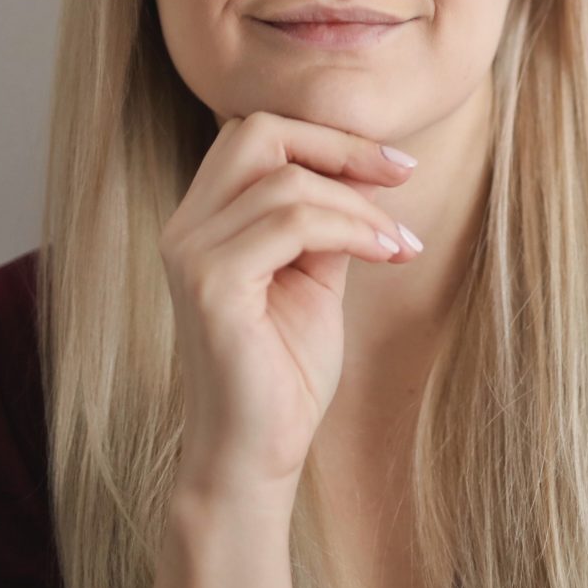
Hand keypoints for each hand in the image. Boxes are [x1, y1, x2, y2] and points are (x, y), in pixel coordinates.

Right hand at [158, 111, 422, 506]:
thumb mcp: (315, 275)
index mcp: (204, 220)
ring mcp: (191, 255)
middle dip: (340, 146)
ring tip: (399, 244)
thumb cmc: (285, 371)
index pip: (257, 135)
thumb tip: (370, 168)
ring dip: (360, 206)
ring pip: (287, 182)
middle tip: (402, 177)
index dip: (329, 137)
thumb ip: (328, 219)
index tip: (397, 166)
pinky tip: (386, 255)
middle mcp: (185, 228)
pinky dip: (350, 230)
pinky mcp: (211, 286)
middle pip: (258, 132)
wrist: (256, 455)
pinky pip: (290, 223)